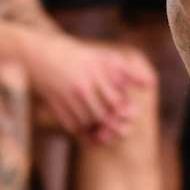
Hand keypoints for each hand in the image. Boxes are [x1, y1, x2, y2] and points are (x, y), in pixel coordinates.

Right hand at [22, 31, 152, 140]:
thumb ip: (126, 71)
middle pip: (102, 113)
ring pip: (88, 122)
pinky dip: (83, 133)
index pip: (115, 98)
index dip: (124, 110)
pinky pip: (72, 126)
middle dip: (113, 124)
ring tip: (107, 131)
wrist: (38, 56)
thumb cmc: (75, 56)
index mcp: (94, 70)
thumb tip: (151, 84)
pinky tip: (91, 133)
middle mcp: (81, 84)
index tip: (129, 113)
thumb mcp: (101, 58)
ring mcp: (66, 96)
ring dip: (99, 130)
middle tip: (122, 128)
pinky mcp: (55, 106)